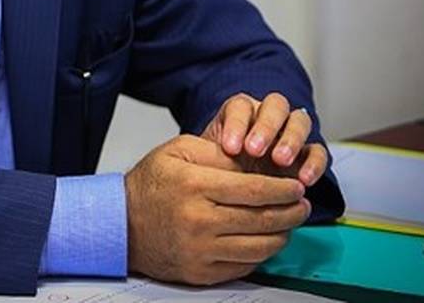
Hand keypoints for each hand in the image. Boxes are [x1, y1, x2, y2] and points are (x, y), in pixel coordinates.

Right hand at [124, 135, 310, 284]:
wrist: (121, 224)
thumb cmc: (149, 186)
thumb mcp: (176, 151)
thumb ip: (215, 151)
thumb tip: (252, 159)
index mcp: (195, 186)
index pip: (255, 190)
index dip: (283, 189)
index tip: (297, 187)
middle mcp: (199, 220)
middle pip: (263, 220)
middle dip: (292, 212)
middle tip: (302, 205)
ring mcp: (201, 250)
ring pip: (260, 247)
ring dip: (283, 235)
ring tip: (289, 223)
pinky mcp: (201, 272)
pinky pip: (245, 266)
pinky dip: (262, 254)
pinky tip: (266, 240)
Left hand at [201, 92, 327, 186]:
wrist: (237, 190)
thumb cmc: (221, 170)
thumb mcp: (209, 161)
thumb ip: (209, 156)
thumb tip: (202, 160)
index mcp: (241, 112)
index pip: (241, 106)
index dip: (237, 124)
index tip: (229, 148)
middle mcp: (268, 117)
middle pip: (275, 106)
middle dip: (265, 127)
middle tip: (254, 150)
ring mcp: (291, 133)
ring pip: (299, 121)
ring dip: (291, 139)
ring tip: (280, 161)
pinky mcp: (308, 154)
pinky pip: (318, 151)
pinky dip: (314, 163)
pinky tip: (304, 180)